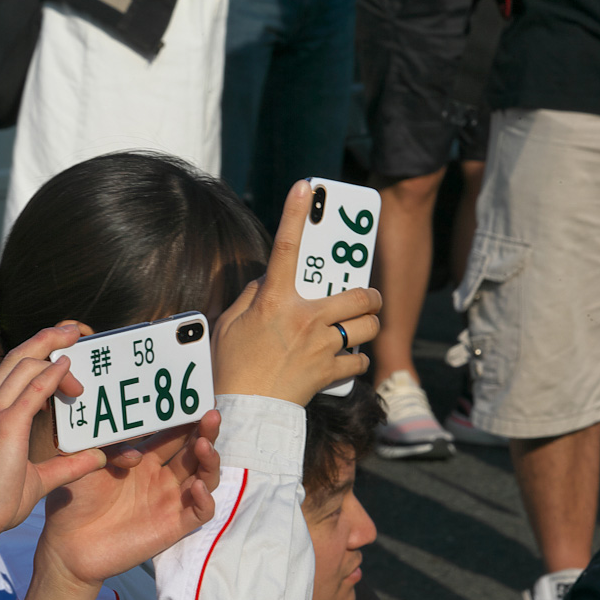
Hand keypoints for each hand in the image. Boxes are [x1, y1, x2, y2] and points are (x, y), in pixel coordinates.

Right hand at [0, 325, 107, 538]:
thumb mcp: (34, 478)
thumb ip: (66, 465)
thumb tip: (98, 457)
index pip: (10, 370)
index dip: (36, 353)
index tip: (62, 352)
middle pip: (17, 356)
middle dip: (47, 338)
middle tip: (74, 330)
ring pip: (24, 363)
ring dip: (54, 351)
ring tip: (79, 341)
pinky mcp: (4, 424)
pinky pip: (33, 387)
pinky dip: (53, 373)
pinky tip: (69, 367)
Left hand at [36, 410, 220, 587]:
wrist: (66, 544)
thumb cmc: (73, 500)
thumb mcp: (86, 463)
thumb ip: (109, 447)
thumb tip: (135, 448)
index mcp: (142, 458)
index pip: (172, 434)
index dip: (185, 419)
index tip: (194, 400)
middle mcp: (160, 477)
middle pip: (194, 451)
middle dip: (205, 431)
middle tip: (211, 414)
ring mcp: (169, 501)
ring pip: (204, 477)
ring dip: (209, 460)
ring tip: (203, 445)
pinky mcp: (173, 526)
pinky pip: (200, 512)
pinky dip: (205, 499)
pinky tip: (197, 486)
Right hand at [213, 181, 381, 405]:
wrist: (244, 411)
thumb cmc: (230, 367)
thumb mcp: (230, 324)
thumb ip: (252, 296)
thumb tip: (270, 279)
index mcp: (275, 301)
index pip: (284, 248)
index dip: (295, 214)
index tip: (306, 187)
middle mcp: (305, 318)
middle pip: (360, 295)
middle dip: (368, 295)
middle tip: (363, 298)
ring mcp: (322, 346)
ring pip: (369, 326)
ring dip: (368, 326)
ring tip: (358, 329)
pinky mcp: (330, 372)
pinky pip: (359, 361)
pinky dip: (355, 361)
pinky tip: (344, 361)